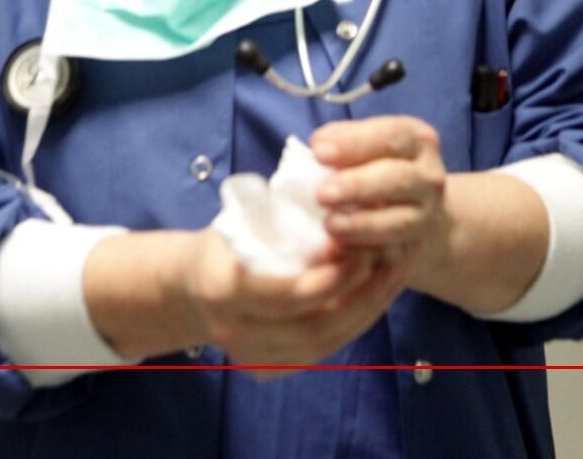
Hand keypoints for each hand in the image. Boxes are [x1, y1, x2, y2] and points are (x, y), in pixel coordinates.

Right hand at [183, 231, 405, 377]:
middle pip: (314, 327)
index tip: (364, 249)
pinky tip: (375, 297)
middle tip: (390, 262)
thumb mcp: (243, 221)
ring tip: (393, 276)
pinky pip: (322, 351)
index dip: (334, 277)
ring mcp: (251, 358)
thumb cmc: (224, 244)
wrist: (190, 287)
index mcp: (223, 291)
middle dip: (361, 296)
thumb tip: (347, 213)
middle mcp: (234, 333)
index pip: (291, 294)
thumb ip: (285, 223)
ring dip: (366, 310)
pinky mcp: (267, 369)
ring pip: (325, 344)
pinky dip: (353, 324)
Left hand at [311, 116, 451, 294]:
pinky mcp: (415, 251)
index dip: (355, 143)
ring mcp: (426, 218)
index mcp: (417, 142)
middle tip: (322, 194)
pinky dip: (364, 256)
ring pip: (400, 223)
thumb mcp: (365, 146)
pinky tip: (337, 255)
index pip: (390, 137)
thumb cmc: (374, 170)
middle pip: (398, 179)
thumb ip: (344, 143)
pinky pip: (393, 257)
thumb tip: (318, 145)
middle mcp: (428, 178)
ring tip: (330, 226)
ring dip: (363, 225)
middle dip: (358, 186)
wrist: (412, 215)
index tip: (318, 152)